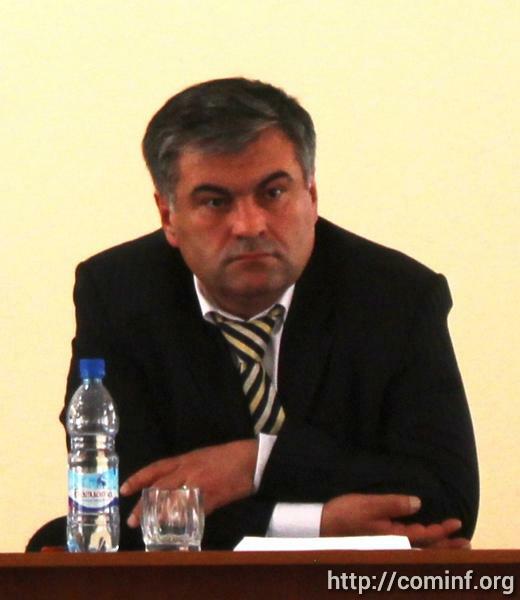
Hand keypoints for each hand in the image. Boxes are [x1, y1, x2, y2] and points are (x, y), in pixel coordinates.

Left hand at [120, 439, 257, 526]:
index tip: (124, 490)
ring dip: (160, 515)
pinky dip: (184, 521)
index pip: (156, 468)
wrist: (250, 458)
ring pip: (173, 501)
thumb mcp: (202, 457)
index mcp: (185, 459)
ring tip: (150, 528)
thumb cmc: (226, 457)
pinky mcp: (212, 496)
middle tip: (132, 520)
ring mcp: (200, 483)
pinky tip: (177, 530)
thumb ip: (186, 469)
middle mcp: (189, 469)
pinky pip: (194, 511)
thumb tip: (171, 484)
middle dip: (144, 504)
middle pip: (160, 488)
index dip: (139, 478)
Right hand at [321, 494, 468, 547]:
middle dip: (446, 547)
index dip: (442, 533)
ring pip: (418, 551)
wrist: (321, 526)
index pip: (424, 538)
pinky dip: (423, 547)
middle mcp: (392, 546)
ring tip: (454, 545)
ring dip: (437, 549)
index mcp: (392, 538)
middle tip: (466, 543)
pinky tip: (426, 541)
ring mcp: (387, 547)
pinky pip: (409, 548)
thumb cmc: (345, 514)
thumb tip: (418, 503)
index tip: (457, 524)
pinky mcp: (382, 544)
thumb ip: (393, 504)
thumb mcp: (368, 504)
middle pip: (425, 550)